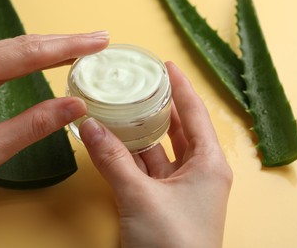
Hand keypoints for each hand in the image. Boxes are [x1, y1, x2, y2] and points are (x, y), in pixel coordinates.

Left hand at [0, 31, 108, 207]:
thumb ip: (35, 124)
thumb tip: (76, 106)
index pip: (29, 53)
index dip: (69, 46)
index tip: (97, 42)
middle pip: (22, 44)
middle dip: (63, 41)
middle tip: (97, 40)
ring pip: (11, 50)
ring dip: (48, 48)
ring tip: (80, 48)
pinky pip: (0, 60)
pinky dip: (29, 59)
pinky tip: (45, 59)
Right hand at [80, 61, 232, 247]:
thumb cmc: (172, 244)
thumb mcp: (140, 196)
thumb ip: (112, 159)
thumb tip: (88, 125)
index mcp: (208, 164)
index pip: (195, 114)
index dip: (182, 87)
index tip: (167, 66)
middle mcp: (198, 173)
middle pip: (178, 130)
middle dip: (159, 107)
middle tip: (141, 85)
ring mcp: (179, 189)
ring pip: (158, 151)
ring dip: (139, 134)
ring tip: (122, 109)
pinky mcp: (162, 202)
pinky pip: (146, 171)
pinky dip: (130, 158)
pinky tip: (114, 144)